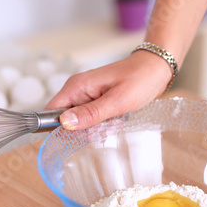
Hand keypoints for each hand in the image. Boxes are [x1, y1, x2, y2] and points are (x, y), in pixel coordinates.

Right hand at [45, 51, 171, 129]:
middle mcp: (76, 90)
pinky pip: (89, 119)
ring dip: (94, 128)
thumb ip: (90, 113)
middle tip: (105, 125)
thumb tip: (64, 123)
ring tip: (114, 120)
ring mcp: (85, 95)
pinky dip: (101, 124)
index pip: (50, 111)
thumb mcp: (117, 101)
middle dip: (83, 130)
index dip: (56, 128)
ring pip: (78, 122)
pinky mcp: (93, 100)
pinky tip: (115, 120)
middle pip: (65, 120)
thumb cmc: (140, 80)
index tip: (75, 137)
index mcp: (76, 86)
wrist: (155, 69)